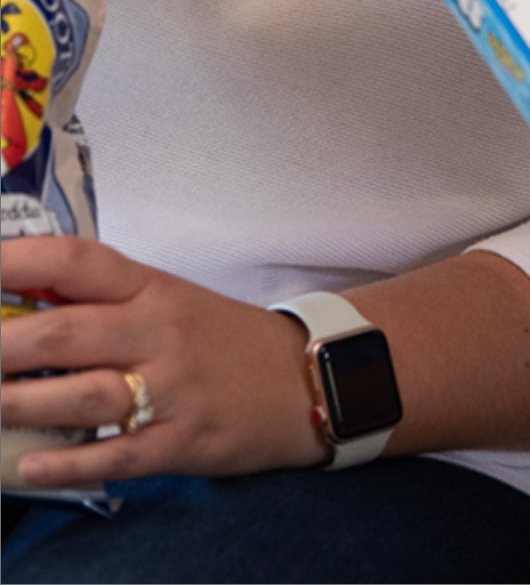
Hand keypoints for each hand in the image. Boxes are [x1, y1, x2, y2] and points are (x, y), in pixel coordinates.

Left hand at [0, 237, 323, 486]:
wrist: (303, 376)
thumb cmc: (221, 338)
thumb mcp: (170, 303)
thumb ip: (103, 302)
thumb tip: (20, 303)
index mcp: (154, 289)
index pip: (78, 262)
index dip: (17, 261)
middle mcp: (160, 332)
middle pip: (63, 334)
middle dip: (0, 347)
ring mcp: (172, 389)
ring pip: (80, 396)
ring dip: (17, 405)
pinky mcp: (181, 441)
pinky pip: (114, 454)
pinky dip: (65, 463)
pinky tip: (29, 465)